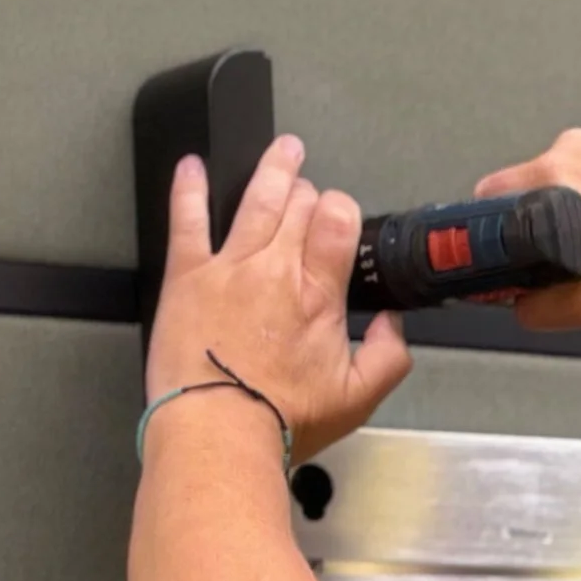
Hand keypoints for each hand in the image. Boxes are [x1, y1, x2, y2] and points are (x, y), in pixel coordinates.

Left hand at [146, 135, 410, 463]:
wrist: (218, 430)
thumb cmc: (280, 418)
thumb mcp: (358, 398)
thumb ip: (390, 357)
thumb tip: (393, 327)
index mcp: (319, 295)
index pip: (338, 223)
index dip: (341, 209)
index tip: (340, 214)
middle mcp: (276, 271)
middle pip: (298, 205)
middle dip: (308, 189)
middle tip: (310, 183)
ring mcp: (229, 268)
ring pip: (254, 199)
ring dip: (271, 169)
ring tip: (281, 150)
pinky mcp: (187, 277)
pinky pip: (187, 219)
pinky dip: (189, 188)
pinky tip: (191, 167)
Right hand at [473, 128, 580, 329]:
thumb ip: (539, 310)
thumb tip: (520, 307)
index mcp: (555, 179)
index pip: (486, 196)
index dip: (483, 230)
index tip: (491, 247)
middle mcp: (573, 151)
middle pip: (520, 187)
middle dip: (527, 223)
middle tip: (553, 255)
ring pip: (555, 179)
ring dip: (561, 208)